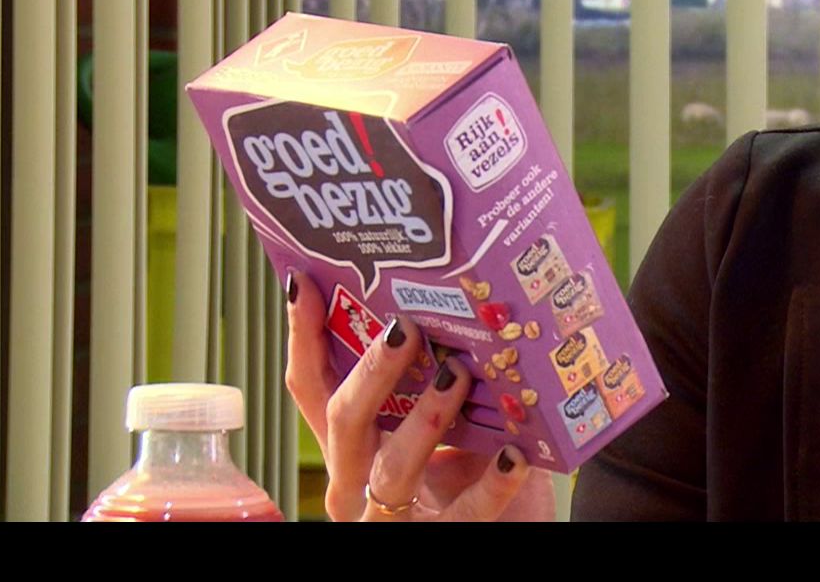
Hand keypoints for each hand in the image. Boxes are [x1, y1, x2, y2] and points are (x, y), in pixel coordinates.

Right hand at [284, 271, 556, 521]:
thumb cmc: (470, 478)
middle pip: (344, 422)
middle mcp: (357, 482)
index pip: (312, 388)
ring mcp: (394, 517)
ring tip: (459, 376)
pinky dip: (492, 482)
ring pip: (392, 468)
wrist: (505, 532)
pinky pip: (468, 512)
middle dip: (371, 372)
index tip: (304, 282)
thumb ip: (445, 380)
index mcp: (352, 448)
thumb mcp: (449, 427)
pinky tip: (515, 453)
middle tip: (404, 328)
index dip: (303, 337)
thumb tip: (462, 307)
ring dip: (425, 418)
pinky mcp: (444, 537)